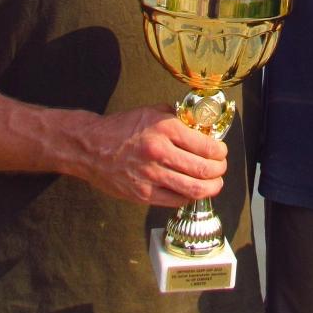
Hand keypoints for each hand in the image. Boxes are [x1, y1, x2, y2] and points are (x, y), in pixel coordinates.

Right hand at [81, 105, 228, 206]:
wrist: (91, 147)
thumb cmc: (122, 128)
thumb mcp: (152, 111)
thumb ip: (178, 118)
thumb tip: (201, 127)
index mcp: (165, 129)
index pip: (206, 146)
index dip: (220, 152)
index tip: (221, 152)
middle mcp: (159, 152)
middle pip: (204, 170)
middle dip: (219, 171)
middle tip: (221, 168)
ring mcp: (151, 176)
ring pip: (194, 189)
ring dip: (210, 188)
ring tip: (213, 183)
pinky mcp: (142, 194)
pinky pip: (176, 200)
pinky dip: (189, 197)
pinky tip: (191, 190)